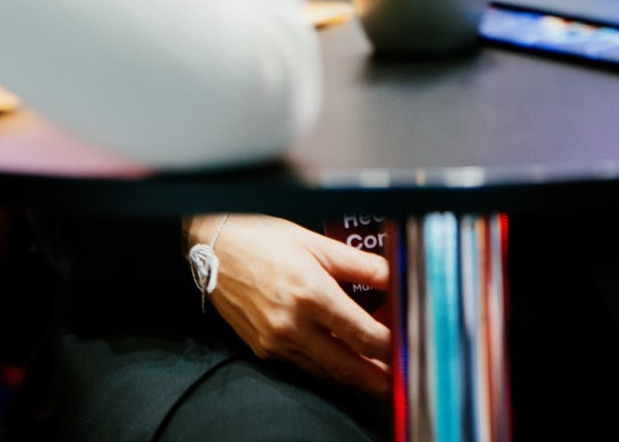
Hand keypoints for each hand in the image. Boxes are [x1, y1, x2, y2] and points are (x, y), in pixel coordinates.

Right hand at [185, 213, 390, 395]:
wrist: (214, 245)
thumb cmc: (263, 237)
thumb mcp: (317, 243)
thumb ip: (361, 264)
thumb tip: (395, 276)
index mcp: (311, 294)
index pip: (364, 335)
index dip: (390, 346)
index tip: (405, 346)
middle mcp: (293, 324)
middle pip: (347, 366)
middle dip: (377, 378)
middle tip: (398, 380)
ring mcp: (276, 341)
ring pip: (325, 371)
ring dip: (352, 376)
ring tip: (376, 376)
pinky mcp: (263, 348)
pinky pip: (303, 366)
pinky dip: (325, 368)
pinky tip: (339, 361)